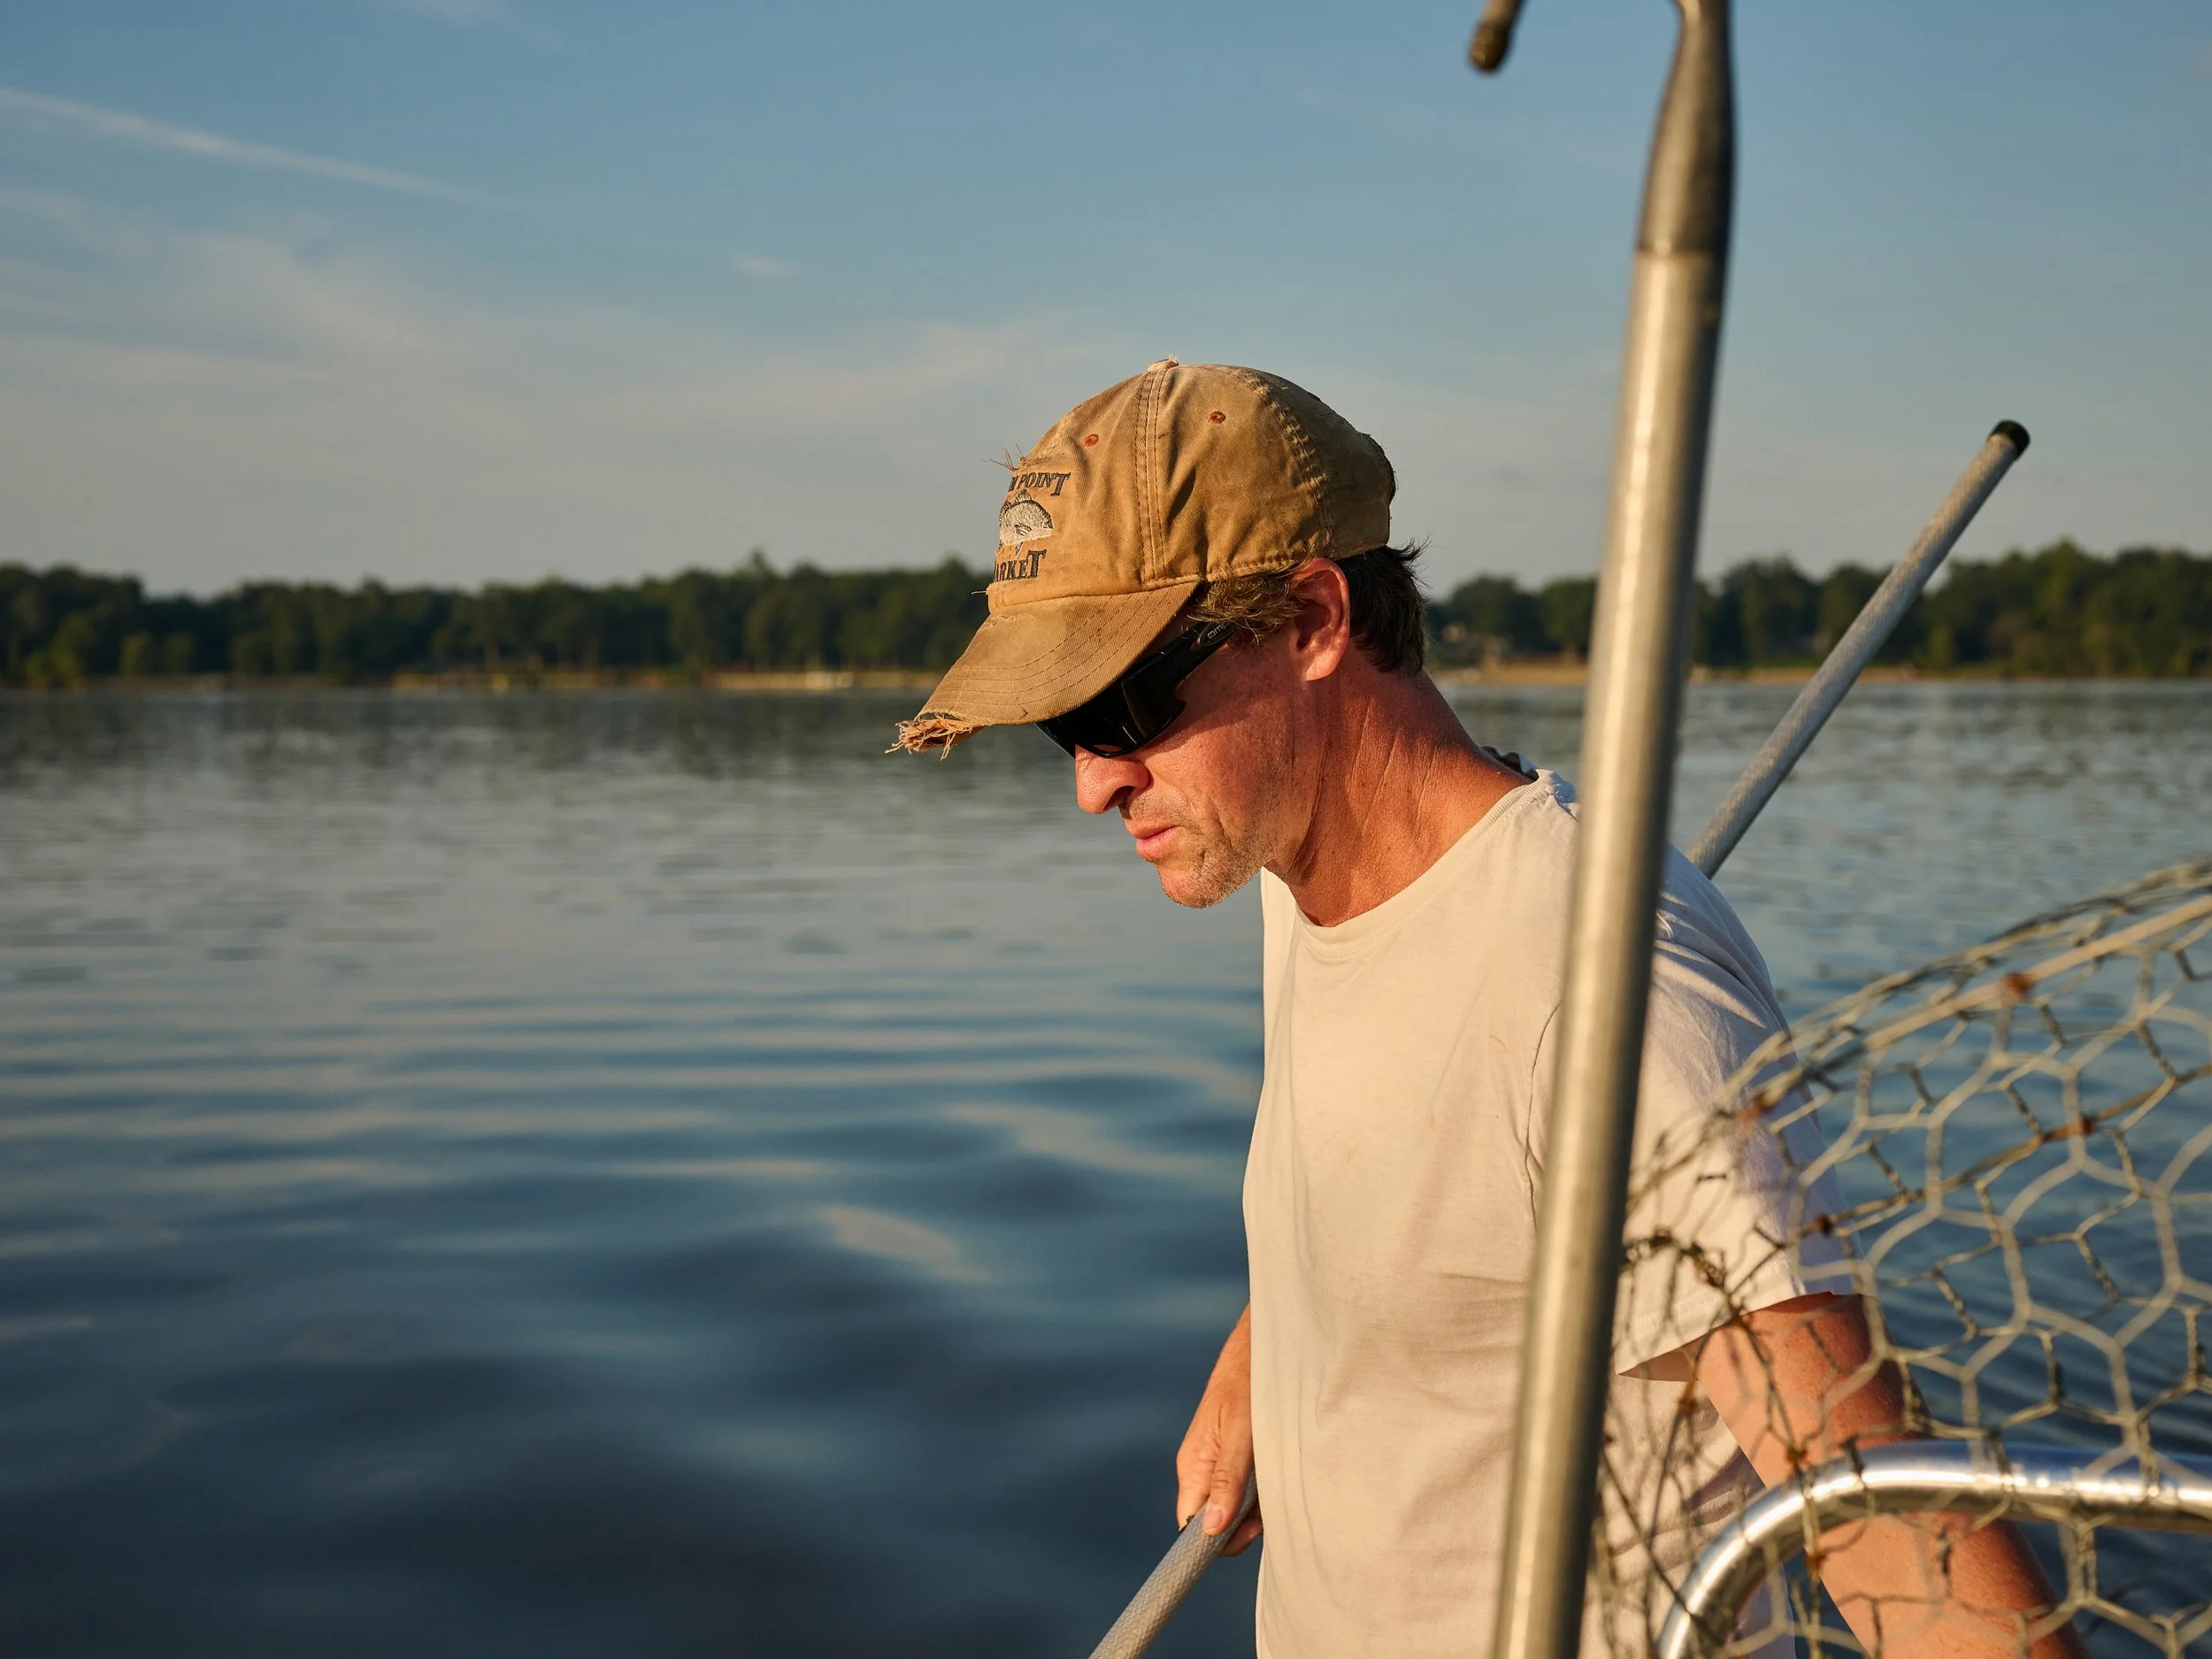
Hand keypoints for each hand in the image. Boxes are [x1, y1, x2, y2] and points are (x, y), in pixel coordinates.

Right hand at [1175, 1305, 1261, 1555]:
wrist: (1268, 1344)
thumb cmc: (1249, 1382)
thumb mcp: (1240, 1433)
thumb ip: (1227, 1480)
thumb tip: (1210, 1529)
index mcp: (1194, 1464)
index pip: (1191, 1522)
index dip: (1213, 1539)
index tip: (1243, 1535)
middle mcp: (1205, 1468)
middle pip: (1217, 1518)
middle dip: (1244, 1524)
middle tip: (1270, 1508)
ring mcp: (1224, 1463)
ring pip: (1238, 1505)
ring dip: (1260, 1505)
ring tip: (1280, 1480)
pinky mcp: (1244, 1456)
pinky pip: (1252, 1487)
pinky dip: (1269, 1488)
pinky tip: (1284, 1472)